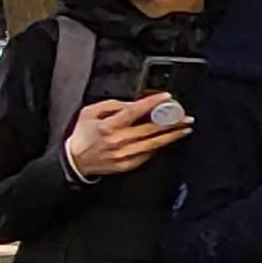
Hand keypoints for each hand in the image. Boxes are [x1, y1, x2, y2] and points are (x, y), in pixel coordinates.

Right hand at [61, 94, 190, 178]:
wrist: (76, 161)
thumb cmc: (83, 134)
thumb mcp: (90, 112)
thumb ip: (113, 106)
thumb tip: (134, 104)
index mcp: (108, 126)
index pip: (134, 112)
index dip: (152, 104)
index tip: (167, 98)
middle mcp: (118, 141)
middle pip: (150, 129)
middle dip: (171, 122)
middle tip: (185, 117)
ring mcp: (124, 154)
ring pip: (154, 144)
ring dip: (172, 135)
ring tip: (184, 129)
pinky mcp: (127, 164)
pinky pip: (148, 154)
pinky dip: (159, 146)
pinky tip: (168, 140)